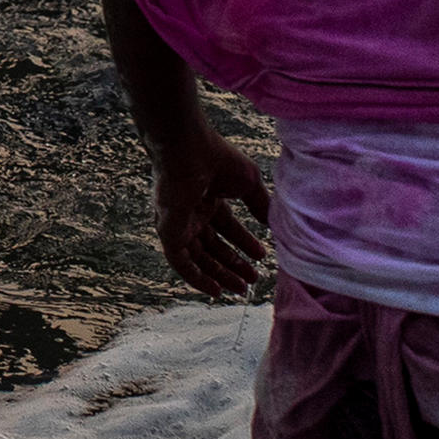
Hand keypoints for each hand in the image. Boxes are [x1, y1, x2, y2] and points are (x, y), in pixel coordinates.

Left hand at [148, 121, 270, 298]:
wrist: (187, 149)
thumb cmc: (216, 157)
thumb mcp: (248, 183)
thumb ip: (259, 204)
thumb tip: (272, 224)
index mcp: (208, 197)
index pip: (226, 227)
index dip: (244, 243)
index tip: (262, 257)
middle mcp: (191, 212)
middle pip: (212, 246)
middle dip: (233, 264)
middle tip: (253, 280)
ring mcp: (178, 223)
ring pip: (198, 258)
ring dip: (219, 274)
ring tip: (241, 289)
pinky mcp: (167, 231)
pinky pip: (180, 262)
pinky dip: (196, 278)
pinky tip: (215, 290)